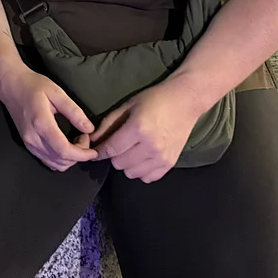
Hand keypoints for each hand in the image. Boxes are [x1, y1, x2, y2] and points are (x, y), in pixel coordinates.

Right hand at [0, 66, 97, 171]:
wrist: (10, 86)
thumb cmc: (34, 85)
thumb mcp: (57, 92)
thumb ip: (74, 111)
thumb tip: (89, 129)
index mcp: (42, 124)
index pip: (64, 150)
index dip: (82, 155)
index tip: (94, 151)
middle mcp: (33, 138)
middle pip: (61, 161)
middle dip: (78, 155)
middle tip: (84, 136)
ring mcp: (29, 143)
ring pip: (54, 164)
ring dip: (70, 158)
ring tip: (76, 141)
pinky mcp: (27, 145)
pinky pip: (47, 160)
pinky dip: (60, 159)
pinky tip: (65, 145)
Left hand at [92, 81, 206, 182]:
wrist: (185, 101)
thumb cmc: (154, 99)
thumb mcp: (128, 106)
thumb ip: (108, 124)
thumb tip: (92, 140)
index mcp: (138, 128)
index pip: (112, 148)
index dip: (100, 151)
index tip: (94, 151)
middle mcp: (150, 146)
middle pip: (119, 163)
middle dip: (114, 155)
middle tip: (118, 145)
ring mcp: (162, 157)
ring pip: (132, 173)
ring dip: (127, 164)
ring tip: (131, 151)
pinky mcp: (170, 163)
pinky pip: (148, 178)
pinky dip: (142, 171)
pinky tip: (143, 158)